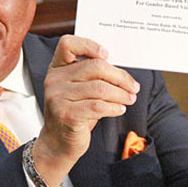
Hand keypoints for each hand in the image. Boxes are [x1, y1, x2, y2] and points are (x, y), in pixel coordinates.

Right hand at [32, 35, 139, 186]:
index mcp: (57, 68)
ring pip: (100, 88)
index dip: (89, 45)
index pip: (67, 44)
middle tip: (133, 86)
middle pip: (94, 66)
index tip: (107, 55)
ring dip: (121, 94)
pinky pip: (98, 106)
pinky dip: (114, 107)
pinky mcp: (66, 114)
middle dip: (119, 76)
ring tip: (130, 98)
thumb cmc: (73, 112)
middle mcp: (54, 79)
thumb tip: (121, 70)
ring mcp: (58, 97)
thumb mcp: (77, 90)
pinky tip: (120, 109)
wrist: (57, 142)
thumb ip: (90, 76)